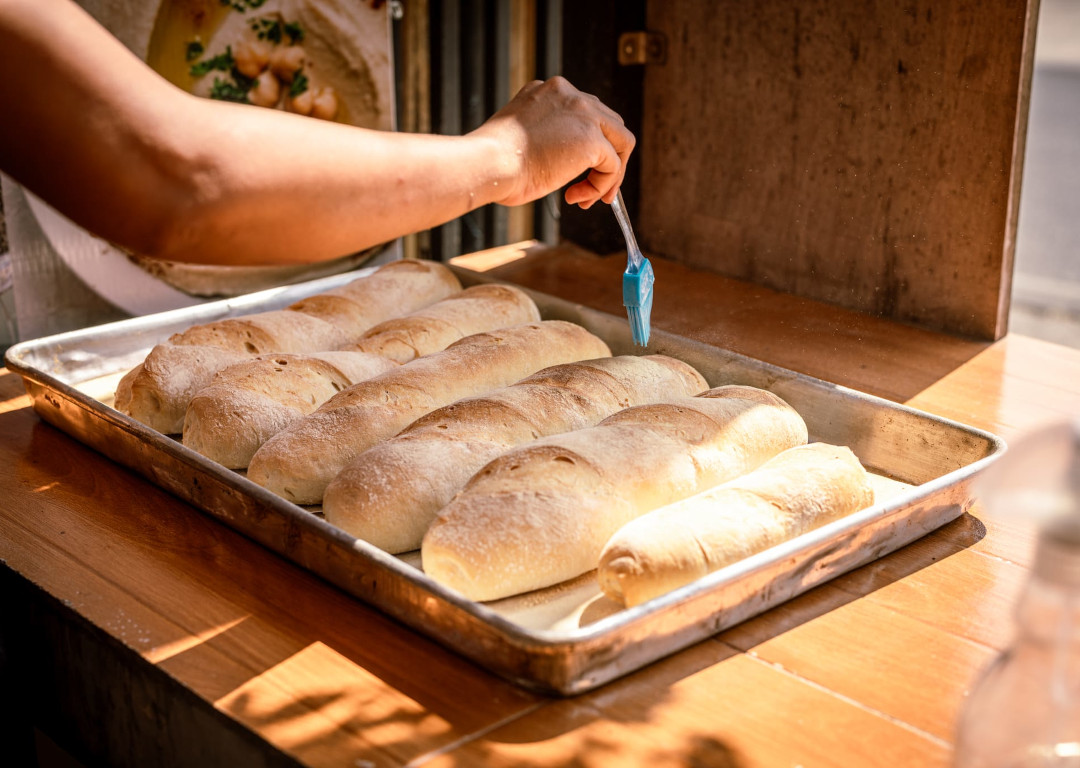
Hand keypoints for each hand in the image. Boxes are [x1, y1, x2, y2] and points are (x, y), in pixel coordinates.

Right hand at [469, 76, 635, 209]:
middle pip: (610, 124)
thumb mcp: (522, 138)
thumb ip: (547, 137)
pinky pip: (613, 166)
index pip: (585, 113)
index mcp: (548, 91)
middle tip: (590, 189)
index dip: (588, 146)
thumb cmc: (495, 162)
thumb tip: (564, 161)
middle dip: (606, 159)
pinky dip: (602, 186)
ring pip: (620, 142)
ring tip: (587, 197)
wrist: (488, 163)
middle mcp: (568, 94)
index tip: (577, 170)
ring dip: (608, 175)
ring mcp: (582, 113)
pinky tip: (579, 197)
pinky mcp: (591, 139)